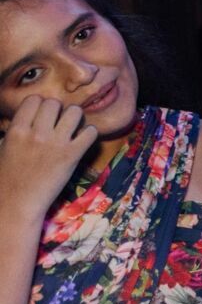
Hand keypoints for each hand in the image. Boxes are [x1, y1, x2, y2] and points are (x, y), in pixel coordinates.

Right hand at [0, 95, 99, 221]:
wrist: (17, 204)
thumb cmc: (8, 177)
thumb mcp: (4, 148)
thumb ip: (17, 129)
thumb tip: (29, 115)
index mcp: (16, 131)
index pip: (34, 99)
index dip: (39, 106)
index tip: (41, 117)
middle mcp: (36, 134)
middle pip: (54, 103)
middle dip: (57, 111)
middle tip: (57, 124)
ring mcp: (55, 144)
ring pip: (75, 111)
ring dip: (75, 119)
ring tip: (71, 130)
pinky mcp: (72, 156)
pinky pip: (90, 132)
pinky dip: (89, 134)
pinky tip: (81, 141)